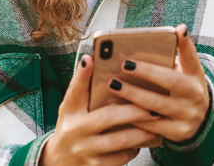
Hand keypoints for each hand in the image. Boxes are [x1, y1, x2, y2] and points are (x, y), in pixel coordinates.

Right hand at [40, 55, 160, 165]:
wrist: (58, 162)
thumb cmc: (72, 127)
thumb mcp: (72, 107)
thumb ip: (82, 87)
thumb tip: (90, 58)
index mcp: (69, 111)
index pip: (75, 90)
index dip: (82, 74)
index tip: (91, 58)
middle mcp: (75, 130)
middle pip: (107, 117)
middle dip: (133, 111)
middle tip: (153, 105)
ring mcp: (85, 151)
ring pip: (119, 140)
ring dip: (141, 131)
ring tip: (156, 122)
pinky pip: (120, 158)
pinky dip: (133, 149)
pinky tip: (141, 142)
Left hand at [107, 24, 209, 142]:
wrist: (198, 122)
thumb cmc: (181, 88)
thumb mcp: (183, 71)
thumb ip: (173, 55)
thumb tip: (163, 34)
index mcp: (196, 76)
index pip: (192, 57)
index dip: (187, 44)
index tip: (180, 29)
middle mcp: (196, 96)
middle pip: (171, 82)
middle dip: (147, 73)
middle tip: (124, 64)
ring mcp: (188, 116)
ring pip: (157, 105)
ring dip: (133, 95)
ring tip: (113, 84)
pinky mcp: (178, 133)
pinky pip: (151, 125)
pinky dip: (132, 116)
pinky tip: (115, 108)